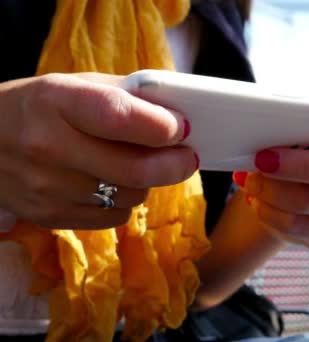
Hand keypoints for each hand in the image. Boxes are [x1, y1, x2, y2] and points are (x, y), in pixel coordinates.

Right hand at [0, 73, 197, 228]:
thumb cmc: (37, 107)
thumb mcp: (74, 85)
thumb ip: (125, 97)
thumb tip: (178, 117)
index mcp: (57, 101)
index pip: (120, 117)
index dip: (161, 126)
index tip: (182, 128)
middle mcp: (48, 146)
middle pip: (135, 170)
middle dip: (174, 165)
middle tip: (187, 157)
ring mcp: (47, 188)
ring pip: (130, 196)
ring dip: (148, 182)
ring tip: (136, 164)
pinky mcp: (50, 216)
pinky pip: (114, 218)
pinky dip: (125, 202)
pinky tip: (110, 183)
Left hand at [233, 111, 308, 246]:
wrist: (272, 183)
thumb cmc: (283, 145)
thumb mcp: (286, 126)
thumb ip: (288, 122)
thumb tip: (260, 124)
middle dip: (300, 167)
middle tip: (263, 160)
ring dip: (275, 193)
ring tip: (251, 182)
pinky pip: (302, 227)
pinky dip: (270, 214)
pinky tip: (258, 202)